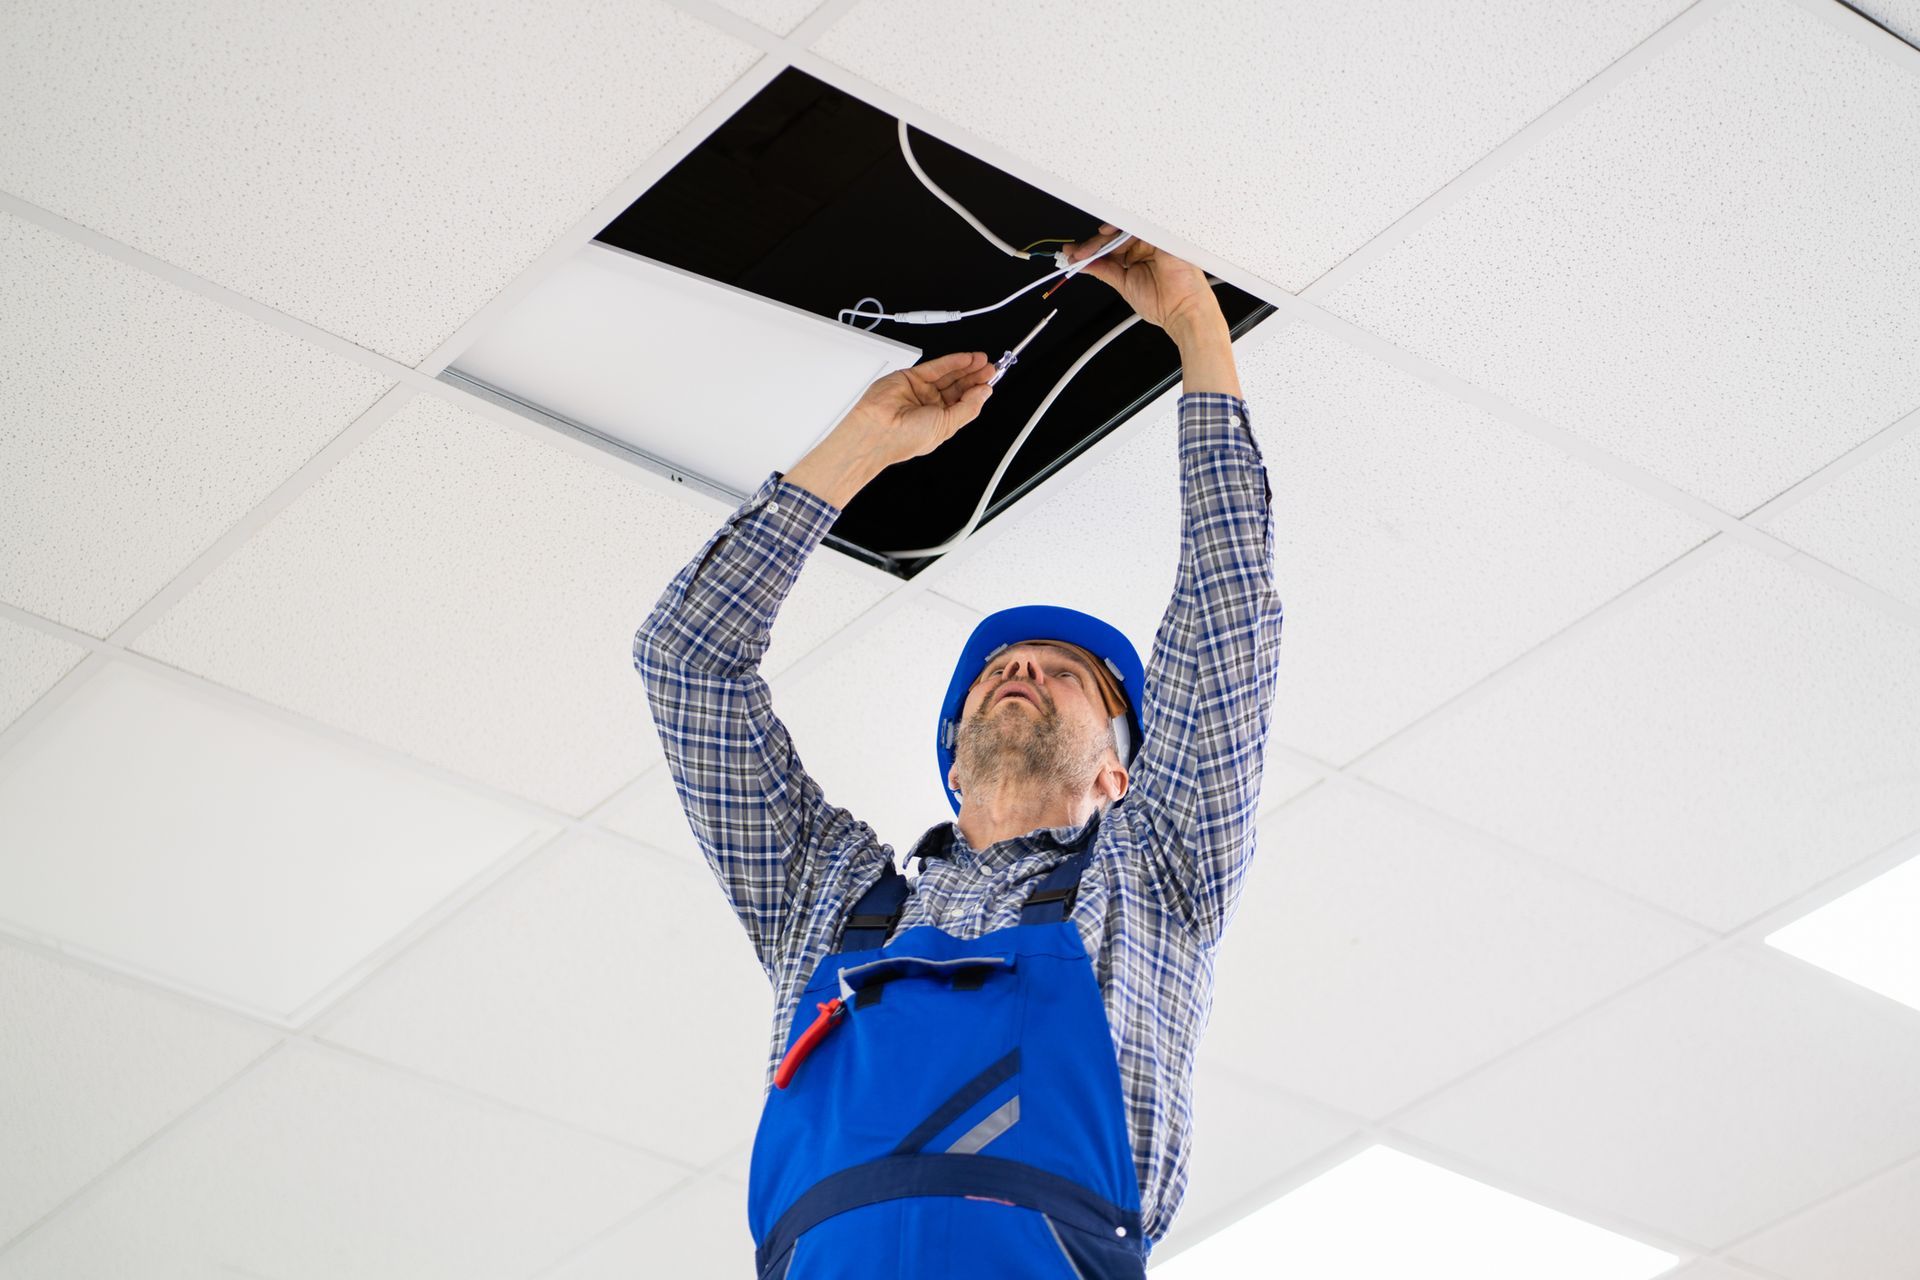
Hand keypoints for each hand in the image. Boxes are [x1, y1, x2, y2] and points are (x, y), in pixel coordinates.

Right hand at [841, 350, 994, 467]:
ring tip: (982, 361)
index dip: (978, 390)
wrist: (877, 432)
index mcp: (940, 422)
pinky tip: (966, 359)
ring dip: (966, 367)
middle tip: (990, 368)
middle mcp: (931, 406)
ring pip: (948, 374)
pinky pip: (935, 367)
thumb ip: (968, 407)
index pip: (964, 402)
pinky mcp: (910, 377)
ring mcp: (920, 391)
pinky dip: (952, 361)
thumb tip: (984, 393)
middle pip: (958, 386)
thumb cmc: (904, 439)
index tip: (991, 381)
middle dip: (975, 376)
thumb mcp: (947, 426)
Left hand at [1062, 225, 1220, 334]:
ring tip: (1086, 251)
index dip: (1089, 250)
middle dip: (1091, 245)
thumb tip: (1082, 264)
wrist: (1182, 311)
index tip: (1071, 254)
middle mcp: (1144, 246)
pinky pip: (1137, 224)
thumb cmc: (1163, 303)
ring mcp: (1152, 239)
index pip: (1109, 248)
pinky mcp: (1161, 234)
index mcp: (1135, 257)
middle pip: (1112, 236)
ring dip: (1100, 238)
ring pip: (1122, 229)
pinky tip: (1106, 234)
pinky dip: (1120, 228)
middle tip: (1075, 254)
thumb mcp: (1123, 285)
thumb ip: (1103, 271)